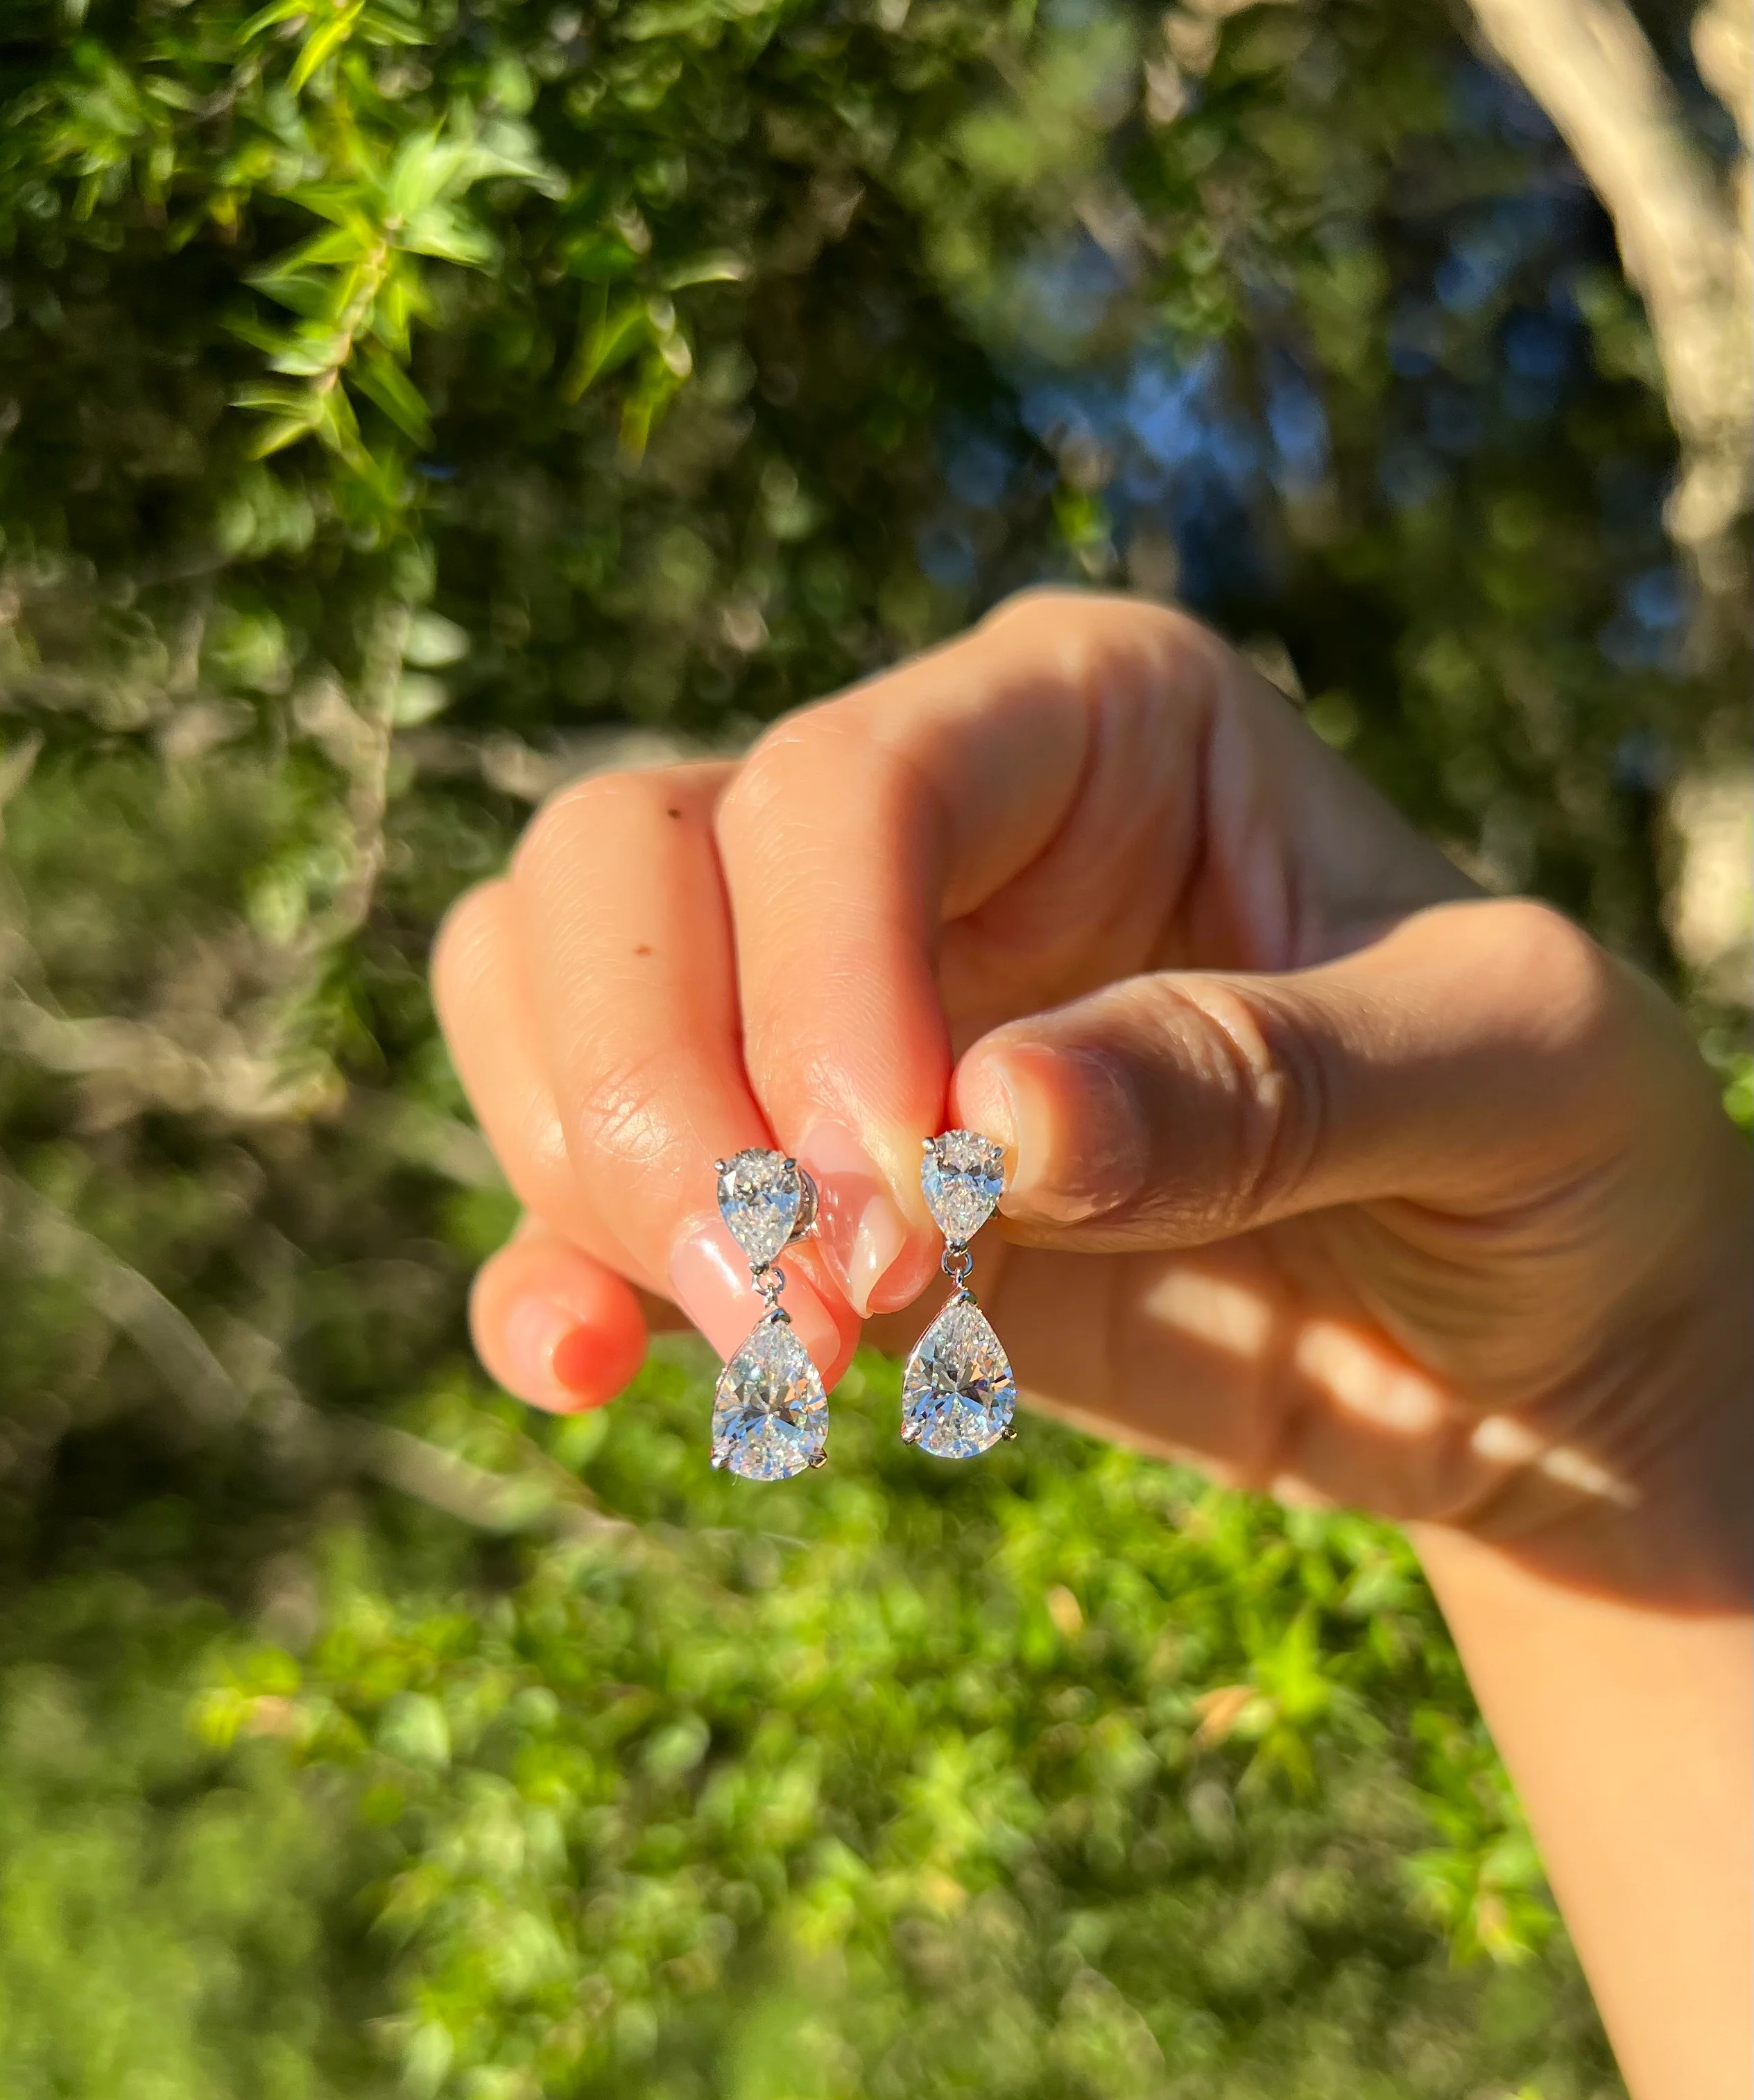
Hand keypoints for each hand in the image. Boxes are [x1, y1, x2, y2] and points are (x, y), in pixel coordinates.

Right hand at [433, 592, 1749, 1596]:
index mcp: (1091, 718)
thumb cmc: (1555, 1150)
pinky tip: (581, 1373)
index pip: (845, 786)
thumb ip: (1267, 1078)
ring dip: (601, 1182)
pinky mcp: (795, 1187)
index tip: (920, 1216)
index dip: (824, 989)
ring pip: (551, 993)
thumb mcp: (1509, 1069)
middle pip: (627, 859)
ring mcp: (828, 1007)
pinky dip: (550, 1279)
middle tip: (807, 1312)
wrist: (1525, 1347)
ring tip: (778, 1362)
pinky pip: (583, 1189)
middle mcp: (925, 832)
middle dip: (662, 1092)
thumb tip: (988, 1124)